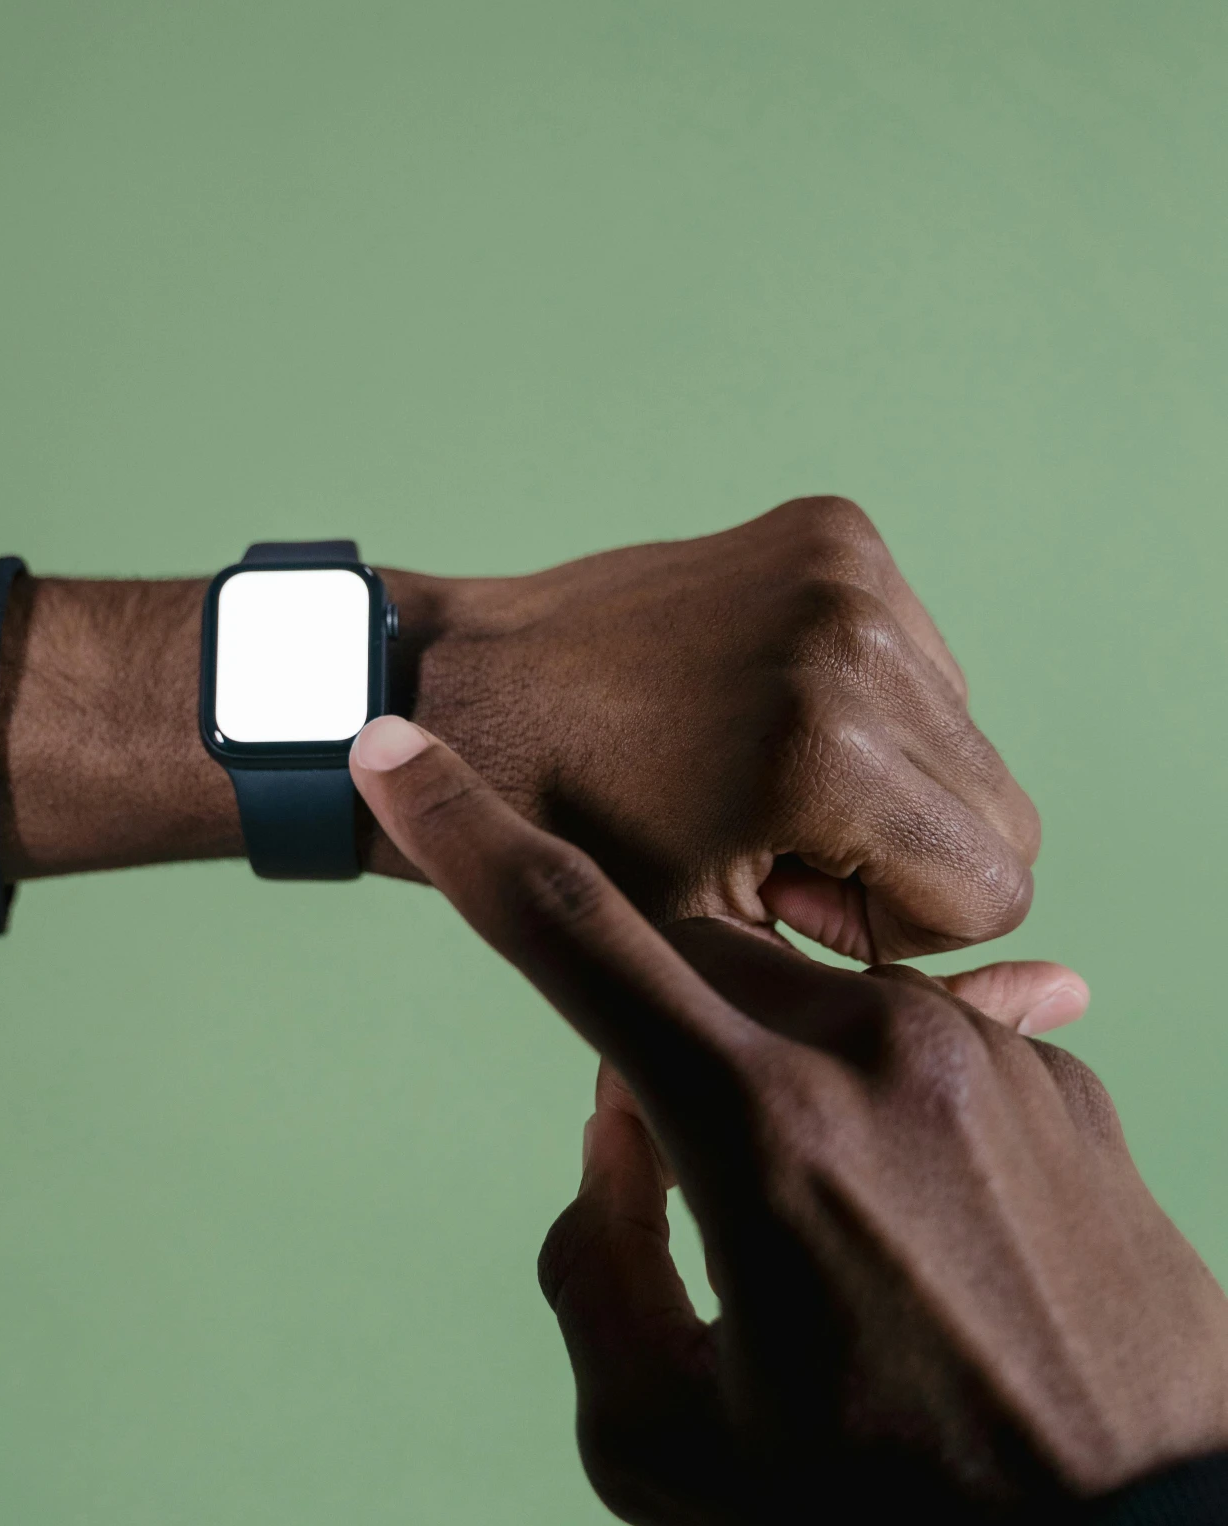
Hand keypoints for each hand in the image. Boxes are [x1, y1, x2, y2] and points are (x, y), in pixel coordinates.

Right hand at [348, 717, 1227, 1525]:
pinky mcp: (1074, 1091)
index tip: (395, 749)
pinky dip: (882, 1113)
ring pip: (816, 1007)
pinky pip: (925, 1055)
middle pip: (696, 962)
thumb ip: (597, 1264)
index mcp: (758, 1128)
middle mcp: (879, 1053)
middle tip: (683, 1186)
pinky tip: (928, 1250)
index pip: (572, 934)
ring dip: (774, 1083)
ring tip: (838, 1256)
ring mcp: (994, 1061)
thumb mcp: (666, 1447)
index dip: (463, 835)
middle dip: (648, 1031)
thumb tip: (614, 1133)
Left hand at [382, 498, 1038, 957]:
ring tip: (753, 782)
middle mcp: (856, 642)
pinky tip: (759, 717)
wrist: (461, 691)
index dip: (892, 925)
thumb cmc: (567, 845)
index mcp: (825, 754)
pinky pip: (923, 661)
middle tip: (767, 847)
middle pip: (1001, 812)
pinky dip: (866, 705)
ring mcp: (849, 569)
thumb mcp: (709, 955)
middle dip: (902, 855)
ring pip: (966, 739)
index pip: (995, 890)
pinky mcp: (837, 530)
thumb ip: (878, 986)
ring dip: (886, 781)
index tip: (779, 897)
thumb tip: (1064, 995)